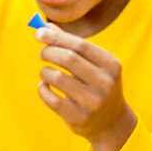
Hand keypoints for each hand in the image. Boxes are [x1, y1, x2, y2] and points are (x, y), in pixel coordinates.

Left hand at [35, 25, 136, 150]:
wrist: (112, 122)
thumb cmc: (97, 85)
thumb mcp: (93, 65)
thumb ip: (72, 45)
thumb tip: (45, 27)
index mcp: (111, 65)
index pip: (80, 45)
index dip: (57, 37)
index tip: (39, 33)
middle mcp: (105, 84)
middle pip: (69, 59)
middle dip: (49, 52)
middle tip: (42, 52)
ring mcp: (92, 103)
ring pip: (57, 78)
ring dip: (45, 71)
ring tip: (45, 72)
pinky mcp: (78, 118)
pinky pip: (51, 98)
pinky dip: (42, 89)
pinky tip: (44, 87)